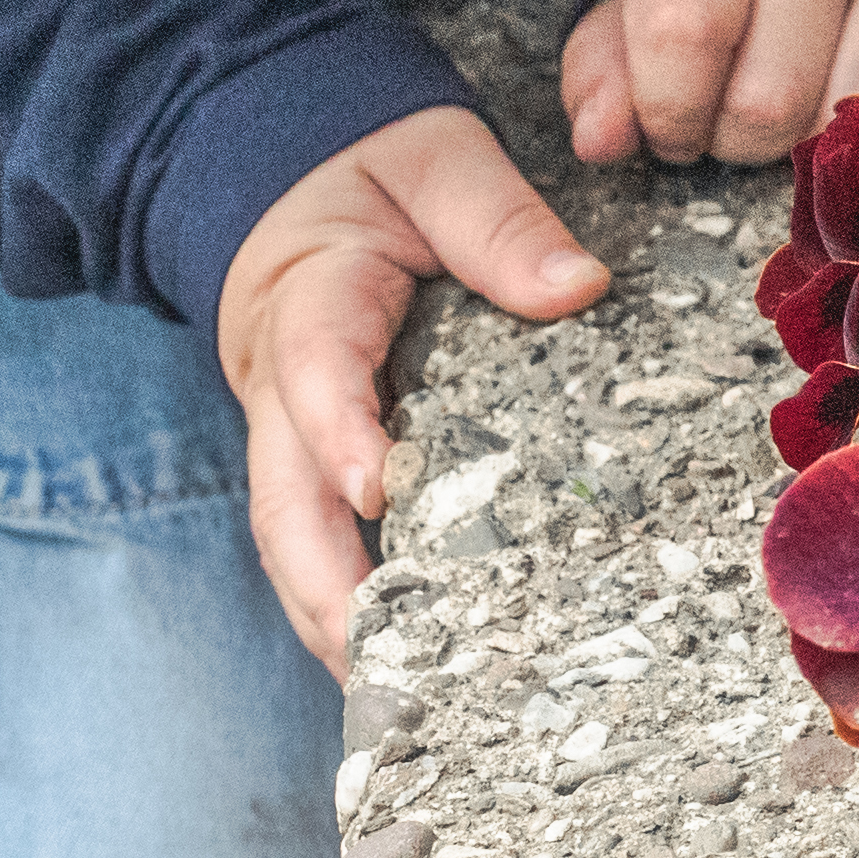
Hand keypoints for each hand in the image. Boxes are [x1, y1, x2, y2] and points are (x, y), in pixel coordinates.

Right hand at [220, 106, 604, 668]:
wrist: (288, 172)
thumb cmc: (369, 167)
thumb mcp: (433, 159)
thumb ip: (496, 219)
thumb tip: (577, 287)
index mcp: (310, 299)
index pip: (315, 372)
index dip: (340, 431)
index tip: (378, 488)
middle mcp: (281, 382)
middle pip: (280, 496)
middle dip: (322, 585)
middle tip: (383, 664)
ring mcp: (286, 429)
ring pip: (289, 536)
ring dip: (330, 617)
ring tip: (396, 698)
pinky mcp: (308, 456)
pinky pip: (315, 536)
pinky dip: (345, 602)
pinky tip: (406, 659)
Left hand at [560, 0, 858, 167]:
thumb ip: (602, 67)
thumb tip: (600, 142)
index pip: (684, 30)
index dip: (663, 106)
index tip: (663, 118)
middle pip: (766, 103)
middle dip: (730, 138)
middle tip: (725, 113)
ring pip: (840, 128)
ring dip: (799, 149)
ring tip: (785, 107)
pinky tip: (844, 109)